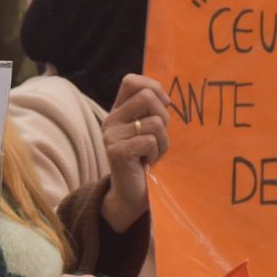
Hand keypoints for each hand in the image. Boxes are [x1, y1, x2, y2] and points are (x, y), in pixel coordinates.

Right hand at [101, 74, 169, 231]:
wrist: (130, 194)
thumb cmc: (144, 161)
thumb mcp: (147, 131)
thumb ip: (151, 111)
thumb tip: (166, 97)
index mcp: (117, 112)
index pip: (131, 81)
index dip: (153, 87)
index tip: (163, 105)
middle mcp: (110, 120)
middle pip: (147, 97)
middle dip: (164, 116)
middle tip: (157, 137)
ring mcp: (111, 136)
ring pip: (155, 122)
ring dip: (162, 141)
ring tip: (151, 154)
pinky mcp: (117, 151)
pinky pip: (150, 141)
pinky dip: (156, 154)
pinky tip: (146, 163)